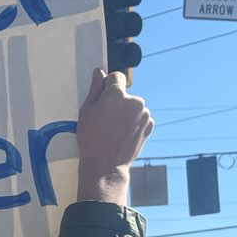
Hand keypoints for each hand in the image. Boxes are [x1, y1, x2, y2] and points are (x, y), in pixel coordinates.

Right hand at [76, 68, 153, 203]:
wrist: (106, 163)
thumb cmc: (91, 138)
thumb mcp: (86, 111)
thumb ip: (95, 89)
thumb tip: (99, 73)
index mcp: (116, 95)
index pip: (116, 77)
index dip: (107, 85)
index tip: (102, 96)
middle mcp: (134, 100)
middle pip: (125, 93)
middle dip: (116, 101)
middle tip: (104, 118)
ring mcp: (144, 113)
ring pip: (133, 106)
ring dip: (125, 113)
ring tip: (113, 129)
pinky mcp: (150, 124)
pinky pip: (140, 117)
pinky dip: (133, 122)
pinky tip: (122, 133)